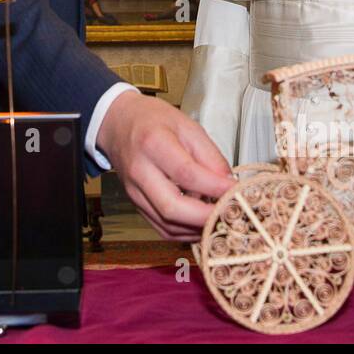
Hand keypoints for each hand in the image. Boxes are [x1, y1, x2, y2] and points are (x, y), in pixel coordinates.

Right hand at [96, 90, 233, 241]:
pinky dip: (184, 232)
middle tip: (229, 214)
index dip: (214, 187)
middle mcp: (139, 171)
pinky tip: (199, 223)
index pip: (186, 174)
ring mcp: (134, 191)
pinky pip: (161, 228)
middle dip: (205, 217)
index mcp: (153, 144)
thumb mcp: (187, 125)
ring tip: (217, 218)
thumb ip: (209, 155)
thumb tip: (228, 183)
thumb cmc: (152, 121)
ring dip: (196, 228)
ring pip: (167, 224)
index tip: (236, 192)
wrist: (117, 123)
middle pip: (172, 207)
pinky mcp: (135, 204)